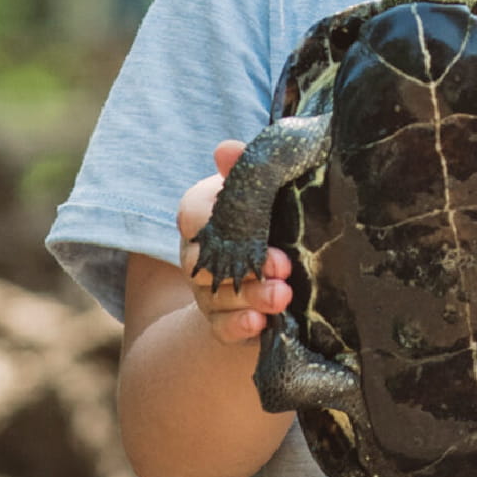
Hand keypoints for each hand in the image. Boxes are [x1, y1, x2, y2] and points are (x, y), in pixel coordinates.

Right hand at [177, 140, 291, 345]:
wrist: (278, 262)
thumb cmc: (271, 210)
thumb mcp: (264, 186)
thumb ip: (247, 167)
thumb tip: (226, 149)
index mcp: (205, 213)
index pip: (193, 213)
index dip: (217, 221)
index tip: (255, 226)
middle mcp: (200, 253)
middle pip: (202, 262)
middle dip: (242, 266)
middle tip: (283, 268)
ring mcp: (208, 289)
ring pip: (216, 296)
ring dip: (250, 297)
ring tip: (283, 296)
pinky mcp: (223, 319)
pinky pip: (219, 327)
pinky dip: (237, 327)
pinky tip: (260, 325)